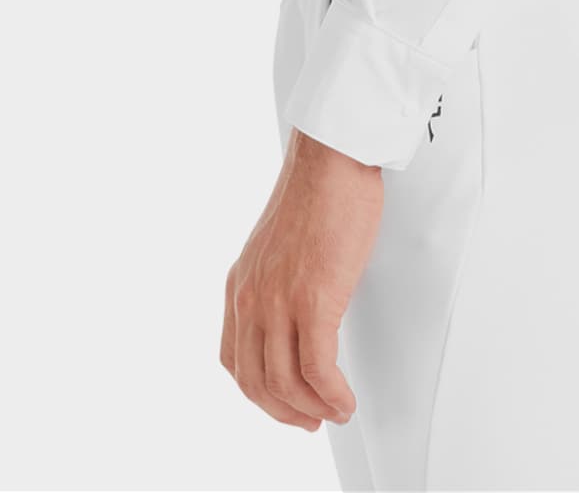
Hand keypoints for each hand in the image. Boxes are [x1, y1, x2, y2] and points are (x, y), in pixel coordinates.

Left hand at [222, 126, 381, 431]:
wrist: (333, 158)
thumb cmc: (318, 190)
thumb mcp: (277, 244)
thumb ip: (276, 279)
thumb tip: (295, 308)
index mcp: (241, 283)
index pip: (234, 359)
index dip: (259, 392)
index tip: (284, 402)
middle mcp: (252, 296)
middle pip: (255, 382)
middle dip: (284, 412)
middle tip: (310, 421)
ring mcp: (280, 301)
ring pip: (286, 384)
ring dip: (313, 409)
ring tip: (336, 410)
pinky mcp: (314, 301)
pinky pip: (318, 371)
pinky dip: (332, 395)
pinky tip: (344, 399)